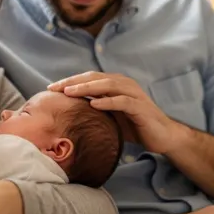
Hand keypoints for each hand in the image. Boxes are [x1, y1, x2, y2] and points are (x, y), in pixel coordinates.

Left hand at [48, 71, 180, 153]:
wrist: (162, 136)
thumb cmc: (134, 126)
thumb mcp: (111, 116)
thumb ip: (94, 109)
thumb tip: (68, 112)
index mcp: (115, 84)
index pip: (89, 78)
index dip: (70, 81)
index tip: (51, 88)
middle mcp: (124, 84)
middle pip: (95, 78)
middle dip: (73, 82)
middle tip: (54, 88)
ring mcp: (133, 94)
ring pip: (107, 85)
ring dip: (87, 88)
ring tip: (69, 93)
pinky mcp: (140, 107)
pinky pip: (122, 101)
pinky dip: (107, 102)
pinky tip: (93, 105)